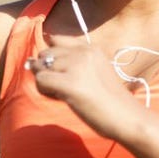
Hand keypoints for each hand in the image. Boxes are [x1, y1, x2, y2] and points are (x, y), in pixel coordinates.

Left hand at [27, 34, 145, 139]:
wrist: (127, 117)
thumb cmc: (110, 101)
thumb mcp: (94, 72)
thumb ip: (70, 63)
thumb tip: (31, 62)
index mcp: (90, 48)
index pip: (56, 40)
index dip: (51, 57)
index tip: (61, 73)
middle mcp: (83, 52)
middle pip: (45, 54)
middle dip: (47, 71)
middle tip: (63, 88)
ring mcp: (76, 66)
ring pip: (41, 67)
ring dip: (45, 82)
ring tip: (62, 94)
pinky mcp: (70, 83)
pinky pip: (41, 81)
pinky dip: (45, 91)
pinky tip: (61, 99)